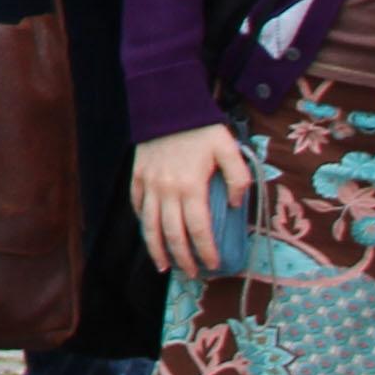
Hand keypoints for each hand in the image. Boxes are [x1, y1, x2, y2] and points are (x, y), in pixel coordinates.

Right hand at [130, 125, 259, 275]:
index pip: (198, 230)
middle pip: (172, 235)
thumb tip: (235, 204)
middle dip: (183, 259)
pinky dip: (142, 223)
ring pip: (149, 226)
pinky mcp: (137, 176)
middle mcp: (166, 191)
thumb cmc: (200, 126)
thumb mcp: (229, 147)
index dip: (206, 251)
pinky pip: (136, 206)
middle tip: (193, 273)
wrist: (166, 101)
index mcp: (190, 187)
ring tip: (164, 267)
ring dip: (156, 250)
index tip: (214, 265)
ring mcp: (148, 184)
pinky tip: (149, 233)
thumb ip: (238, 177)